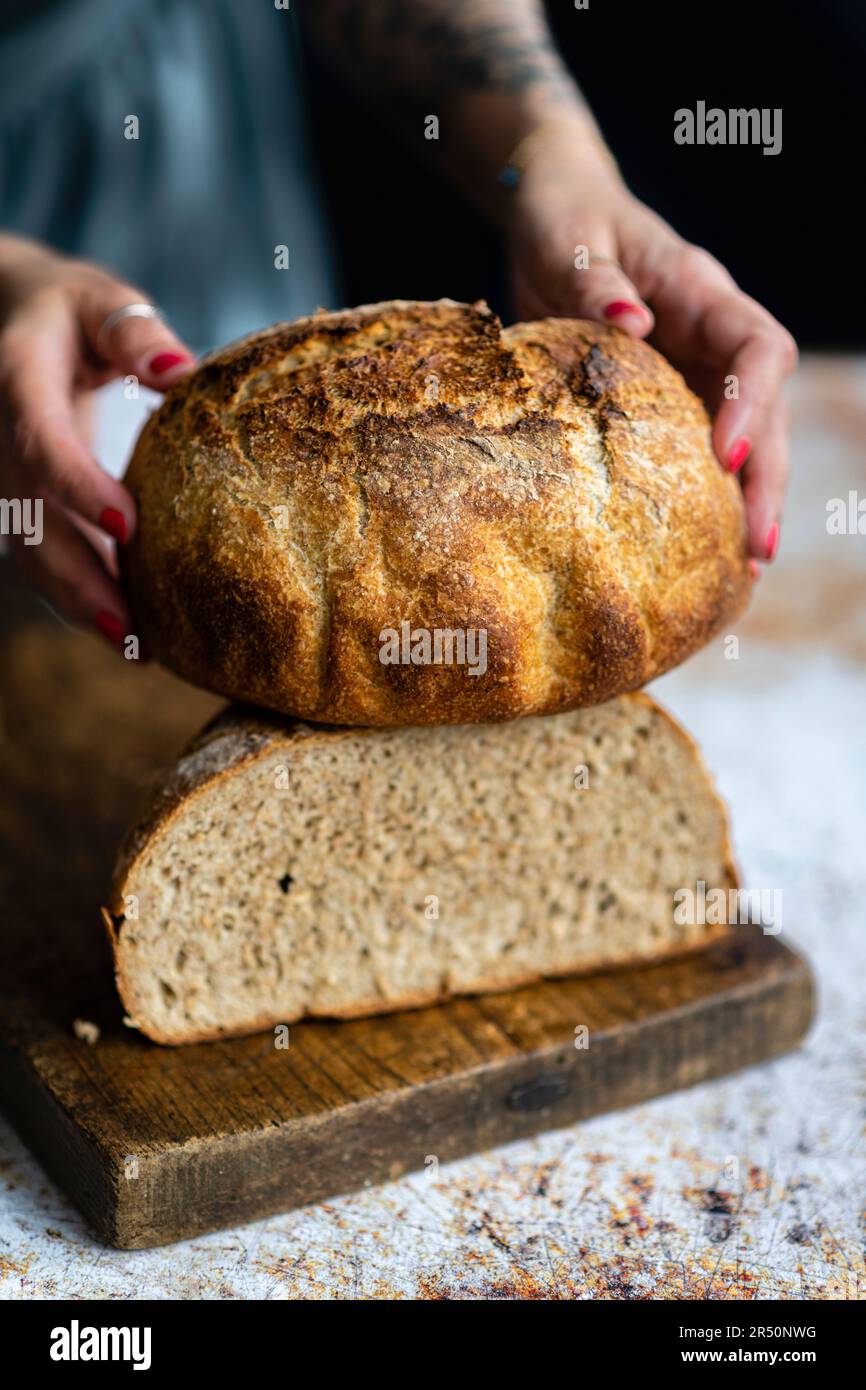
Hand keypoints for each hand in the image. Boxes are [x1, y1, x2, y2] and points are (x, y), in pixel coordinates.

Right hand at [0, 235, 195, 644]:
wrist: (7, 321)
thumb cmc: (69, 311)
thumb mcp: (100, 300)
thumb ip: (134, 332)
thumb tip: (180, 371)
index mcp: (18, 382)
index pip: (41, 444)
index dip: (78, 488)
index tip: (128, 528)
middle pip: (31, 522)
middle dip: (80, 582)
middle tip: (135, 635)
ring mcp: (2, 478)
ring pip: (32, 553)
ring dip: (81, 605)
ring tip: (140, 652)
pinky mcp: (19, 503)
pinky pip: (43, 557)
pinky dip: (81, 596)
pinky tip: (130, 631)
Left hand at [507, 131, 797, 563]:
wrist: (557, 214)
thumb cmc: (565, 221)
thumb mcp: (570, 241)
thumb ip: (597, 283)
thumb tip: (632, 322)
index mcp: (699, 291)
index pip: (757, 345)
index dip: (752, 399)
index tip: (725, 452)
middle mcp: (711, 334)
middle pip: (766, 409)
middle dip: (765, 477)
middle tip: (757, 546)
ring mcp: (697, 367)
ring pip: (745, 437)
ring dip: (748, 499)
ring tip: (746, 565)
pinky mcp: (670, 397)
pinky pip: (700, 449)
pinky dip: (708, 496)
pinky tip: (706, 545)